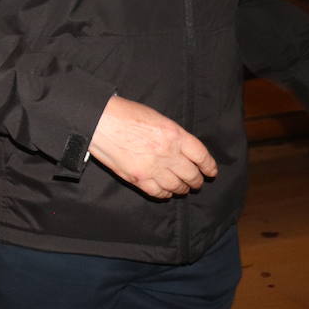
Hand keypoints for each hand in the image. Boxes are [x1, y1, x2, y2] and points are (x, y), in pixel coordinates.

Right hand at [87, 95, 217, 198]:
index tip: (210, 172)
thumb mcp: (156, 117)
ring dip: (182, 188)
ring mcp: (153, 168)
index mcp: (175, 134)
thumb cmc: (124, 114)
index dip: (209, 166)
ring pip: (177, 186)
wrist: (98, 121)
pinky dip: (165, 194)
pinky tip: (166, 192)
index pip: (201, 155)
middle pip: (191, 174)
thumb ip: (172, 135)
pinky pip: (158, 192)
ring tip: (182, 188)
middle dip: (196, 180)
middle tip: (196, 182)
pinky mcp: (138, 178)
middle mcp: (168, 153)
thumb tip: (181, 149)